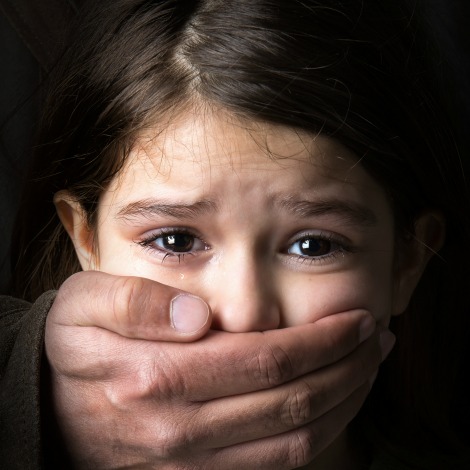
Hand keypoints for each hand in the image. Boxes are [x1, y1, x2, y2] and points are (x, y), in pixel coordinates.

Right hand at [44, 271, 393, 468]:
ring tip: (370, 367)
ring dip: (343, 402)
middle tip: (377, 338)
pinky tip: (334, 403)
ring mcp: (191, 462)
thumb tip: (196, 312)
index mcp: (154, 376)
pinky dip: (317, 434)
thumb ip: (133, 302)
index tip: (356, 318)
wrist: (48, 411)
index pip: (266, 360)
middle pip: (291, 401)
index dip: (322, 340)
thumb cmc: (74, 351)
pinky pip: (276, 466)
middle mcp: (179, 429)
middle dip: (347, 368)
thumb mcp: (81, 305)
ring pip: (294, 441)